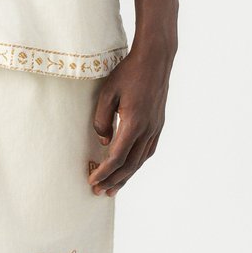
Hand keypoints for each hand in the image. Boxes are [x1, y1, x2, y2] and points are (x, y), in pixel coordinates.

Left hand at [87, 45, 171, 196]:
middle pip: (130, 165)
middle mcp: (148, 129)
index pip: (118, 157)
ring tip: (113, 188)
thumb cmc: (129, 72)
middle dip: (114, 181)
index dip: (104, 172)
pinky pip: (148, 151)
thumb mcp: (107, 91)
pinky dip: (137, 164)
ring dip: (126, 176)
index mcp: (134, 123)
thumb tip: (104, 142)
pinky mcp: (159, 123)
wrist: (155, 59)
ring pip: (140, 161)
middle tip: (99, 193)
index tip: (92, 181)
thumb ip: (102, 119)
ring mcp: (156, 127)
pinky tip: (130, 168)